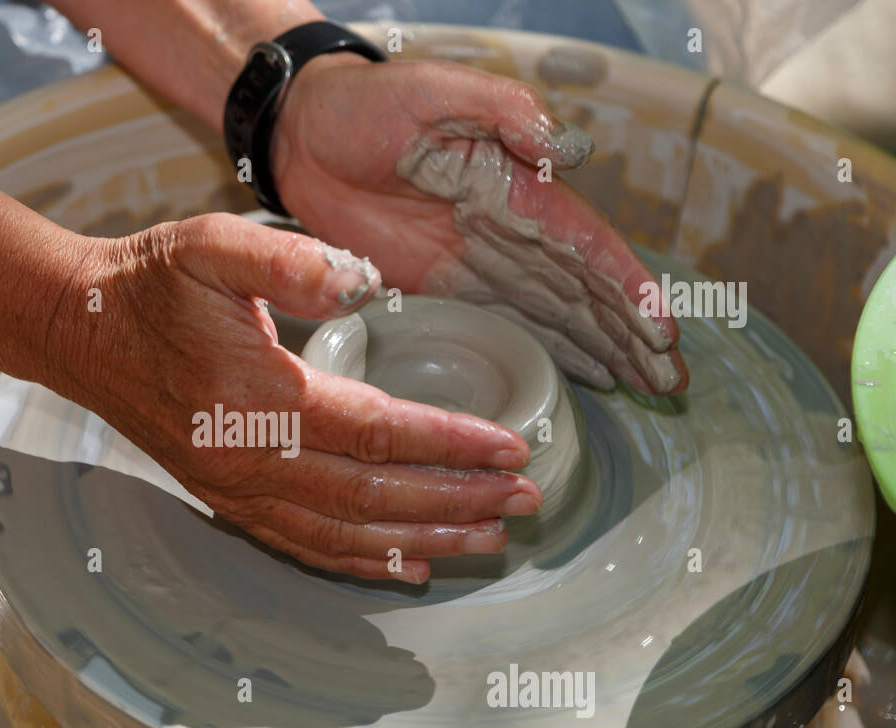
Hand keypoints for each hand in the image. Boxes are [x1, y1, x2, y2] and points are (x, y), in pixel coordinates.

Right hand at [38, 214, 543, 583]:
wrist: (78, 333)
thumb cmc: (147, 286)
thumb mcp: (207, 247)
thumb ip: (285, 259)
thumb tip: (362, 280)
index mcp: (261, 400)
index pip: (379, 433)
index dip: (451, 444)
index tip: (512, 448)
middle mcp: (253, 462)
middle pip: (375, 496)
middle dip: (458, 502)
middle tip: (525, 502)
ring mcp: (238, 491)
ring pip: (348, 533)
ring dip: (423, 540)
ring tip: (488, 539)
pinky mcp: (228, 500)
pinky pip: (306, 544)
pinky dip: (361, 561)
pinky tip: (405, 566)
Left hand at [270, 56, 687, 393]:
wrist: (305, 135)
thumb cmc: (367, 104)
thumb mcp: (435, 91)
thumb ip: (502, 112)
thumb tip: (571, 150)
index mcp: (518, 186)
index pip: (588, 248)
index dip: (628, 291)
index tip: (663, 333)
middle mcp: (511, 230)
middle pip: (585, 292)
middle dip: (631, 335)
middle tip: (672, 380)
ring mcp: (481, 262)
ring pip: (557, 314)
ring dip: (603, 349)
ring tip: (647, 387)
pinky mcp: (445, 287)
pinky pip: (508, 324)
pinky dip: (550, 350)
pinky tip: (583, 375)